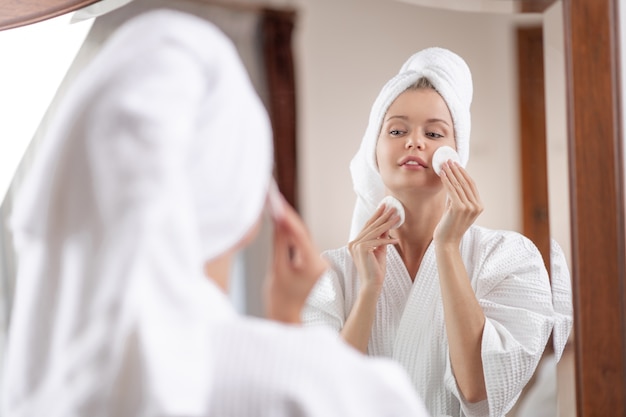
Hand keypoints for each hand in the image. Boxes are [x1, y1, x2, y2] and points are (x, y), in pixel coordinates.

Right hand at [265, 197, 327, 323]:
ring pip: (303, 239)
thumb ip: (279, 243)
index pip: (300, 234)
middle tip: (275, 199)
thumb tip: (279, 221)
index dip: (288, 216)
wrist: (287, 321)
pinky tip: (282, 224)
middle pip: (303, 234)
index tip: (277, 202)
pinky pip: (302, 247)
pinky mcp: (314, 266)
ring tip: (277, 208)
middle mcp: (320, 263)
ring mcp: (319, 265)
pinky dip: (292, 236)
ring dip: (290, 225)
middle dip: (288, 217)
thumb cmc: (280, 300)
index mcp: (313, 265)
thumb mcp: (277, 269)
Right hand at [348, 204, 398, 291]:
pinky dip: (388, 241)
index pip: (367, 226)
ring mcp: (356, 245)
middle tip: (392, 207)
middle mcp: (353, 243)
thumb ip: (382, 238)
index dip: (376, 215)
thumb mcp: (380, 250)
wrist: (372, 284)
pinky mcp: (362, 249)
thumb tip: (388, 226)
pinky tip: (397, 240)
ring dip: (388, 224)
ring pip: (375, 231)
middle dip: (383, 215)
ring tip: (397, 217)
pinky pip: (378, 241)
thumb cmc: (375, 269)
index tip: (384, 206)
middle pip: (371, 226)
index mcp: (355, 242)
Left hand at [434, 161, 482, 245]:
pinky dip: (446, 181)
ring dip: (450, 173)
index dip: (463, 173)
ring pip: (459, 185)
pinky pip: (452, 190)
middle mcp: (477, 206)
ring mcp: (469, 207)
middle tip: (449, 160)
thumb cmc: (450, 226)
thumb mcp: (457, 209)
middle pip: (466, 183)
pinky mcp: (459, 208)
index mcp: (479, 206)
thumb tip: (452, 181)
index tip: (456, 164)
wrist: (447, 242)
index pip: (472, 185)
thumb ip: (458, 197)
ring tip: (443, 165)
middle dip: (456, 170)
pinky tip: (442, 174)